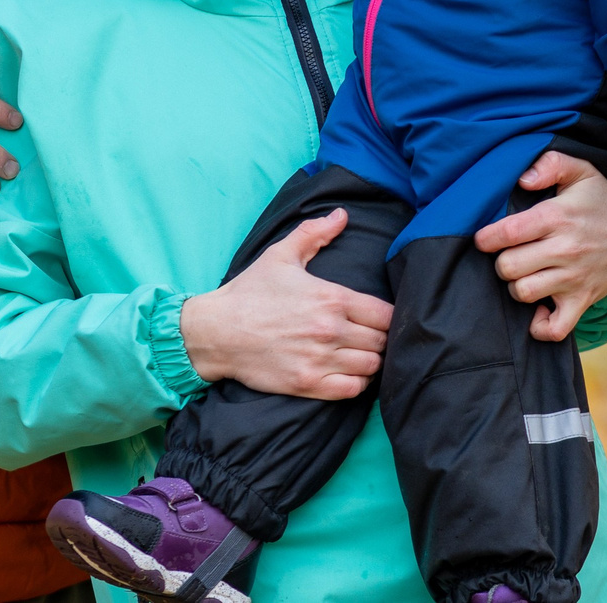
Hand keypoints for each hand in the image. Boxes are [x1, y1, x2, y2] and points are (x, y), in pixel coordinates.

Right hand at [178, 210, 392, 399]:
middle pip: (382, 341)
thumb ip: (314, 233)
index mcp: (331, 298)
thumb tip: (342, 215)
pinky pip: (352, 390)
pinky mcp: (307, 384)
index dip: (389, 316)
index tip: (380, 317)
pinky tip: (349, 373)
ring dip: (372, 361)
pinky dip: (358, 383)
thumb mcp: (280, 255)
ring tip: (361, 354)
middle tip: (371, 336)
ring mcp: (320, 360)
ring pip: (372, 367)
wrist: (217, 331)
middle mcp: (330, 330)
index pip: (385, 314)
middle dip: (381, 338)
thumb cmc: (250, 292)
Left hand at [475, 152, 606, 340]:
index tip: (485, 239)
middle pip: (508, 266)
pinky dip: (539, 325)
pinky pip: (554, 328)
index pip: (507, 233)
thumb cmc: (602, 203)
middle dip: (501, 260)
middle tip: (510, 254)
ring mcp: (574, 279)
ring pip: (523, 293)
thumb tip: (522, 179)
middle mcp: (564, 251)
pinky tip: (538, 308)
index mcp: (557, 218)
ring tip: (524, 273)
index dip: (486, 238)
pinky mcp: (582, 301)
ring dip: (516, 285)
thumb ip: (550, 164)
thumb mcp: (582, 172)